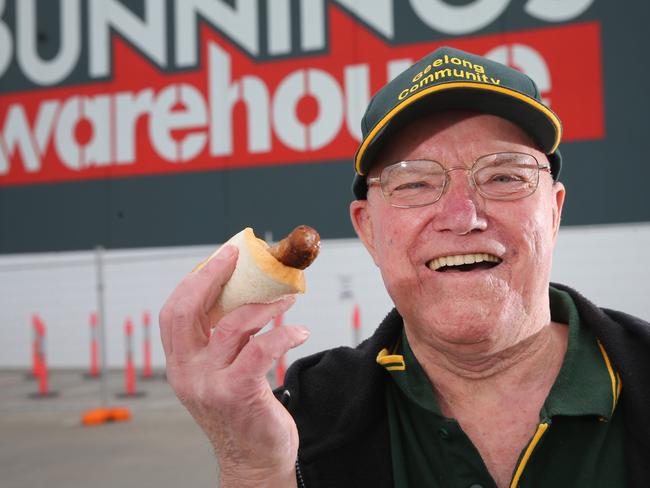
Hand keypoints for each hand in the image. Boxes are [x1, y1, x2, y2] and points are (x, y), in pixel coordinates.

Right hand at [159, 245, 308, 486]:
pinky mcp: (237, 393)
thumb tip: (245, 294)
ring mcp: (209, 384)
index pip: (173, 311)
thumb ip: (221, 340)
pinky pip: (262, 348)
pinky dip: (285, 333)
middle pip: (187, 310)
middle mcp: (186, 372)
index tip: (222, 258)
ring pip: (233, 325)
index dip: (196, 280)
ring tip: (288, 300)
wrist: (253, 460)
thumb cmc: (242, 411)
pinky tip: (301, 332)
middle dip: (215, 277)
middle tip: (242, 260)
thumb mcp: (220, 373)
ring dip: (265, 306)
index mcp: (179, 363)